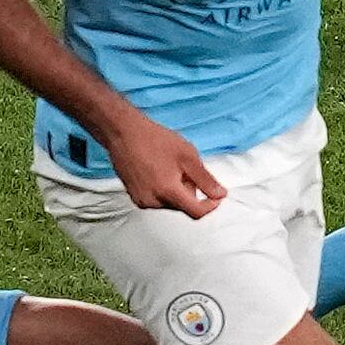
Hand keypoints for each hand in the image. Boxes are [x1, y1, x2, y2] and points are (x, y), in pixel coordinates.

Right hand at [104, 107, 223, 218]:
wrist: (123, 132)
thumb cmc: (154, 140)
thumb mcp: (187, 156)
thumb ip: (205, 179)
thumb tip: (220, 195)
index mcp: (168, 192)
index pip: (196, 212)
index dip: (210, 206)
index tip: (215, 196)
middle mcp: (153, 201)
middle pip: (182, 206)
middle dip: (189, 191)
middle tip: (184, 168)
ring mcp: (142, 200)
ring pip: (169, 203)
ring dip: (174, 191)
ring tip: (167, 167)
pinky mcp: (134, 196)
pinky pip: (156, 199)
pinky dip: (162, 189)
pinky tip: (156, 170)